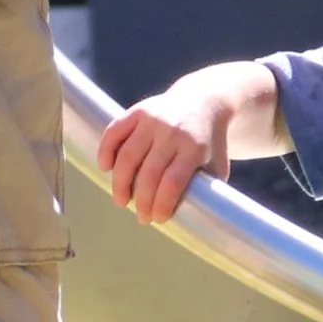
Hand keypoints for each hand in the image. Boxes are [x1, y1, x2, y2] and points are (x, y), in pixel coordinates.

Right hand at [98, 87, 234, 222]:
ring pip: (127, 156)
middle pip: (149, 173)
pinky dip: (106, 151)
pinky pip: (114, 132)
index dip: (161, 204)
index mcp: (194, 148)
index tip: (158, 219)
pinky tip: (105, 168)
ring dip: (120, 183)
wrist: (205, 102)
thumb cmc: (210, 144)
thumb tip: (191, 219)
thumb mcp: (217, 166)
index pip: (172, 182)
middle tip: (141, 217)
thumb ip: (207, 190)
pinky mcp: (137, 111)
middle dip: (141, 200)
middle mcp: (171, 132)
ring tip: (120, 200)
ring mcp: (152, 120)